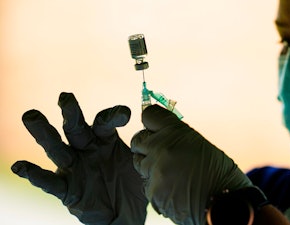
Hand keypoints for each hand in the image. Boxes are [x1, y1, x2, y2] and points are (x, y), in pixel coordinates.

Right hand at [11, 92, 147, 224]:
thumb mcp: (143, 162)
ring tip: (32, 115)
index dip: (113, 115)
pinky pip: (49, 181)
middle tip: (66, 97)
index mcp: (105, 139)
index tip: (126, 114)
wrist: (127, 214)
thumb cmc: (133, 183)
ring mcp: (75, 168)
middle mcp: (86, 149)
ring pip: (57, 148)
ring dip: (44, 133)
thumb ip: (146, 146)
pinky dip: (34, 174)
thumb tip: (159, 128)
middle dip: (71, 113)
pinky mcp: (67, 189)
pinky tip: (20, 166)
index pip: (104, 121)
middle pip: (75, 127)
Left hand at [131, 105, 252, 224]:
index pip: (149, 116)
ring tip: (171, 173)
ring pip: (139, 163)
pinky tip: (173, 188)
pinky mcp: (152, 191)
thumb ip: (175, 136)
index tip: (154, 128)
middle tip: (159, 153)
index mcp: (175, 132)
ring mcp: (155, 170)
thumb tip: (158, 132)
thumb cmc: (218, 172)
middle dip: (146, 145)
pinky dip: (156, 186)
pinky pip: (146, 183)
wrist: (225, 201)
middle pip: (138, 139)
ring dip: (150, 166)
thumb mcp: (199, 144)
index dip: (151, 123)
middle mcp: (162, 147)